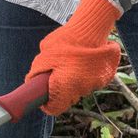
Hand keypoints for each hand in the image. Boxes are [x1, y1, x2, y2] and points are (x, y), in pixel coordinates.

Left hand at [28, 0, 122, 114]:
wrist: (90, 29)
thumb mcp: (44, 54)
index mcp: (64, 87)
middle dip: (61, 90)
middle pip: (68, 99)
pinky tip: (83, 61)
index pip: (54, 108)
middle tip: (57, 74)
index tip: (44, 95)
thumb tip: (32, 81)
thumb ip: (38, 71)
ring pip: (80, 90)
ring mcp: (95, 84)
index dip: (48, 103)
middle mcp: (81, 89)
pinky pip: (91, 82)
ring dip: (74, 82)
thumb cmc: (65, 41)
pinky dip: (86, 75)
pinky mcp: (105, 78)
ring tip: (71, 64)